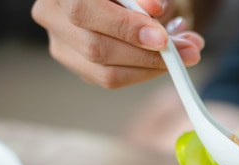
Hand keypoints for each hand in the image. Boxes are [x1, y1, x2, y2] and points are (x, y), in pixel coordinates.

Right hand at [31, 0, 204, 87]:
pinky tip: (166, 60)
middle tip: (188, 50)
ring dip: (152, 67)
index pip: (84, 11)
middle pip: (96, 48)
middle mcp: (51, 16)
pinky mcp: (78, 65)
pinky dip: (144, 72)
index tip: (162, 38)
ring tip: (186, 54)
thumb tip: (154, 9)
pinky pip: (112, 80)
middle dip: (148, 54)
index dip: (125, 27)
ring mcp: (61, 45)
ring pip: (105, 73)